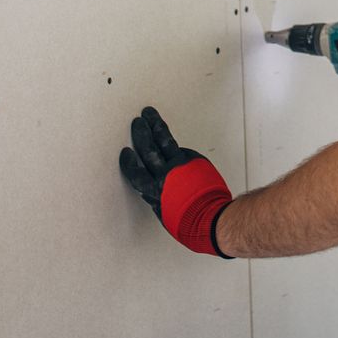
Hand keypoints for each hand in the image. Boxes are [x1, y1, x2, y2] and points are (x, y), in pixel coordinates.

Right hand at [118, 106, 233, 255]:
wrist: (212, 217)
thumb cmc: (188, 224)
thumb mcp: (164, 214)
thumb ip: (157, 198)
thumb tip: (151, 190)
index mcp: (155, 190)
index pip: (137, 173)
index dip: (130, 163)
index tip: (125, 152)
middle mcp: (166, 175)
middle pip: (149, 149)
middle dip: (141, 134)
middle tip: (137, 122)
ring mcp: (181, 165)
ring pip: (165, 141)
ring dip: (156, 126)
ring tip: (149, 114)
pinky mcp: (195, 161)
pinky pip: (182, 150)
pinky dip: (174, 144)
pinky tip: (168, 137)